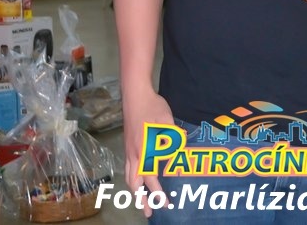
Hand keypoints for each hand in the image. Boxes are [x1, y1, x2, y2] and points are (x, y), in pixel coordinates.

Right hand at [124, 89, 173, 216]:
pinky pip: (128, 168)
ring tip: (141, 201)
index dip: (158, 193)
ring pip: (129, 177)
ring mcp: (129, 150)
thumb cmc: (153, 108)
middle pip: (135, 183)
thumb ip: (173, 142)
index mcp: (144, 151)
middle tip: (149, 213)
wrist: (135, 94)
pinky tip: (138, 179)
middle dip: (141, 200)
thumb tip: (178, 158)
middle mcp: (134, 154)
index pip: (151, 178)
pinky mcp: (127, 145)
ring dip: (135, 191)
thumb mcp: (168, 124)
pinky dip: (132, 179)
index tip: (165, 204)